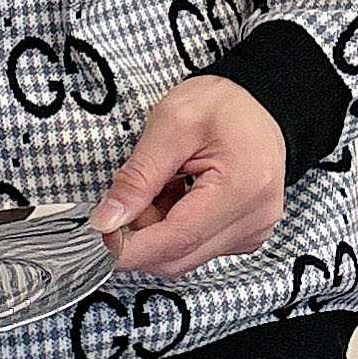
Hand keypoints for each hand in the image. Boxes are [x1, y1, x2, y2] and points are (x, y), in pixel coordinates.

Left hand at [86, 77, 287, 280]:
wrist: (253, 102)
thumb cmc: (221, 105)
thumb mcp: (170, 124)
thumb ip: (137, 177)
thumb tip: (108, 219)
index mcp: (242, 187)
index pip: (179, 238)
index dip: (132, 246)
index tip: (102, 233)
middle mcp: (255, 217)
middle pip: (180, 256)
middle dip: (141, 236)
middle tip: (127, 198)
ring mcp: (252, 230)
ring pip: (185, 256)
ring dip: (157, 231)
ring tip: (158, 188)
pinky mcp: (245, 234)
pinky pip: (197, 248)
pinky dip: (173, 229)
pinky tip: (175, 198)